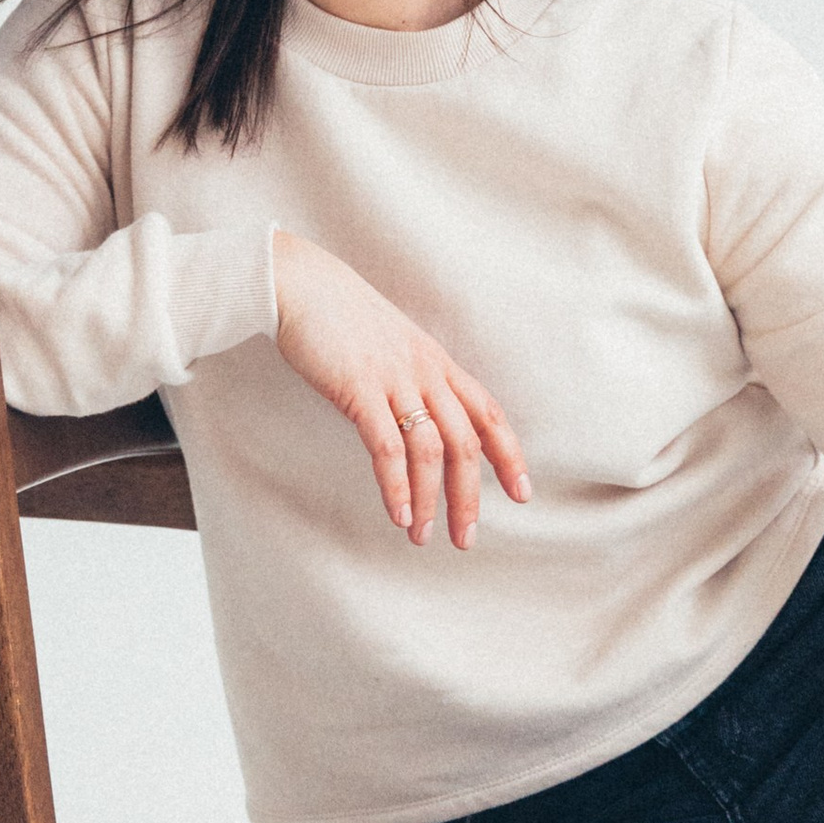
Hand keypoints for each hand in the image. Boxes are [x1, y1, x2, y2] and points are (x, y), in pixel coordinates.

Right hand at [270, 229, 531, 549]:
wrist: (301, 285)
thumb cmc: (341, 317)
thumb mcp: (392, 345)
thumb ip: (412, 379)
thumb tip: (419, 419)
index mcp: (437, 362)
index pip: (488, 413)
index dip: (509, 455)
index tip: (522, 493)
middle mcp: (425, 371)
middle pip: (465, 442)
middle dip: (469, 496)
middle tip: (465, 538)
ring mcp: (394, 378)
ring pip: (430, 450)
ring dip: (429, 500)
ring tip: (422, 535)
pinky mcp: (359, 388)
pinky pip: (387, 445)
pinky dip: (396, 485)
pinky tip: (398, 513)